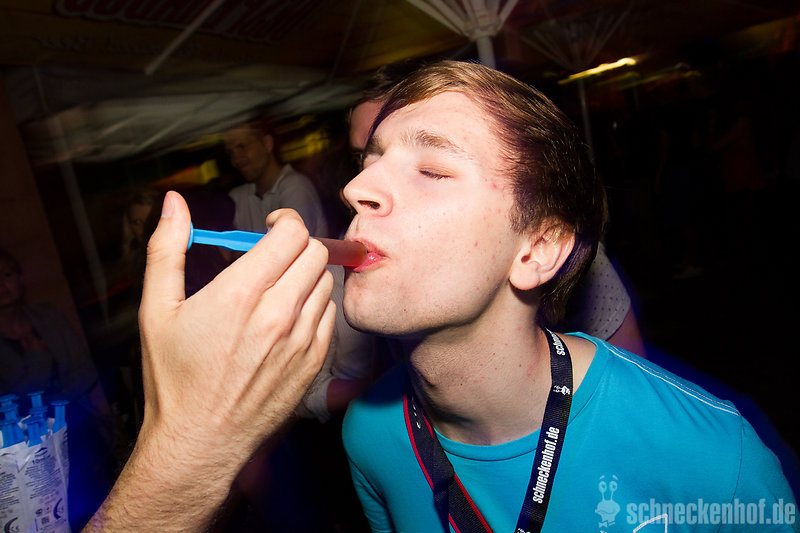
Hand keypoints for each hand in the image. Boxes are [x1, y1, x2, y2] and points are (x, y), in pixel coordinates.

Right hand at [85, 191, 334, 531]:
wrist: (200, 442)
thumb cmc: (174, 378)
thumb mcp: (156, 310)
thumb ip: (167, 249)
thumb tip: (173, 202)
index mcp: (240, 293)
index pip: (293, 233)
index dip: (284, 222)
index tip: (269, 229)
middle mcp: (278, 314)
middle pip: (316, 252)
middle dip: (296, 245)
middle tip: (274, 256)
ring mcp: (302, 340)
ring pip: (326, 281)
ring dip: (307, 274)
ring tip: (279, 287)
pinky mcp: (315, 362)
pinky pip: (329, 315)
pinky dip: (314, 305)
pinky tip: (289, 316)